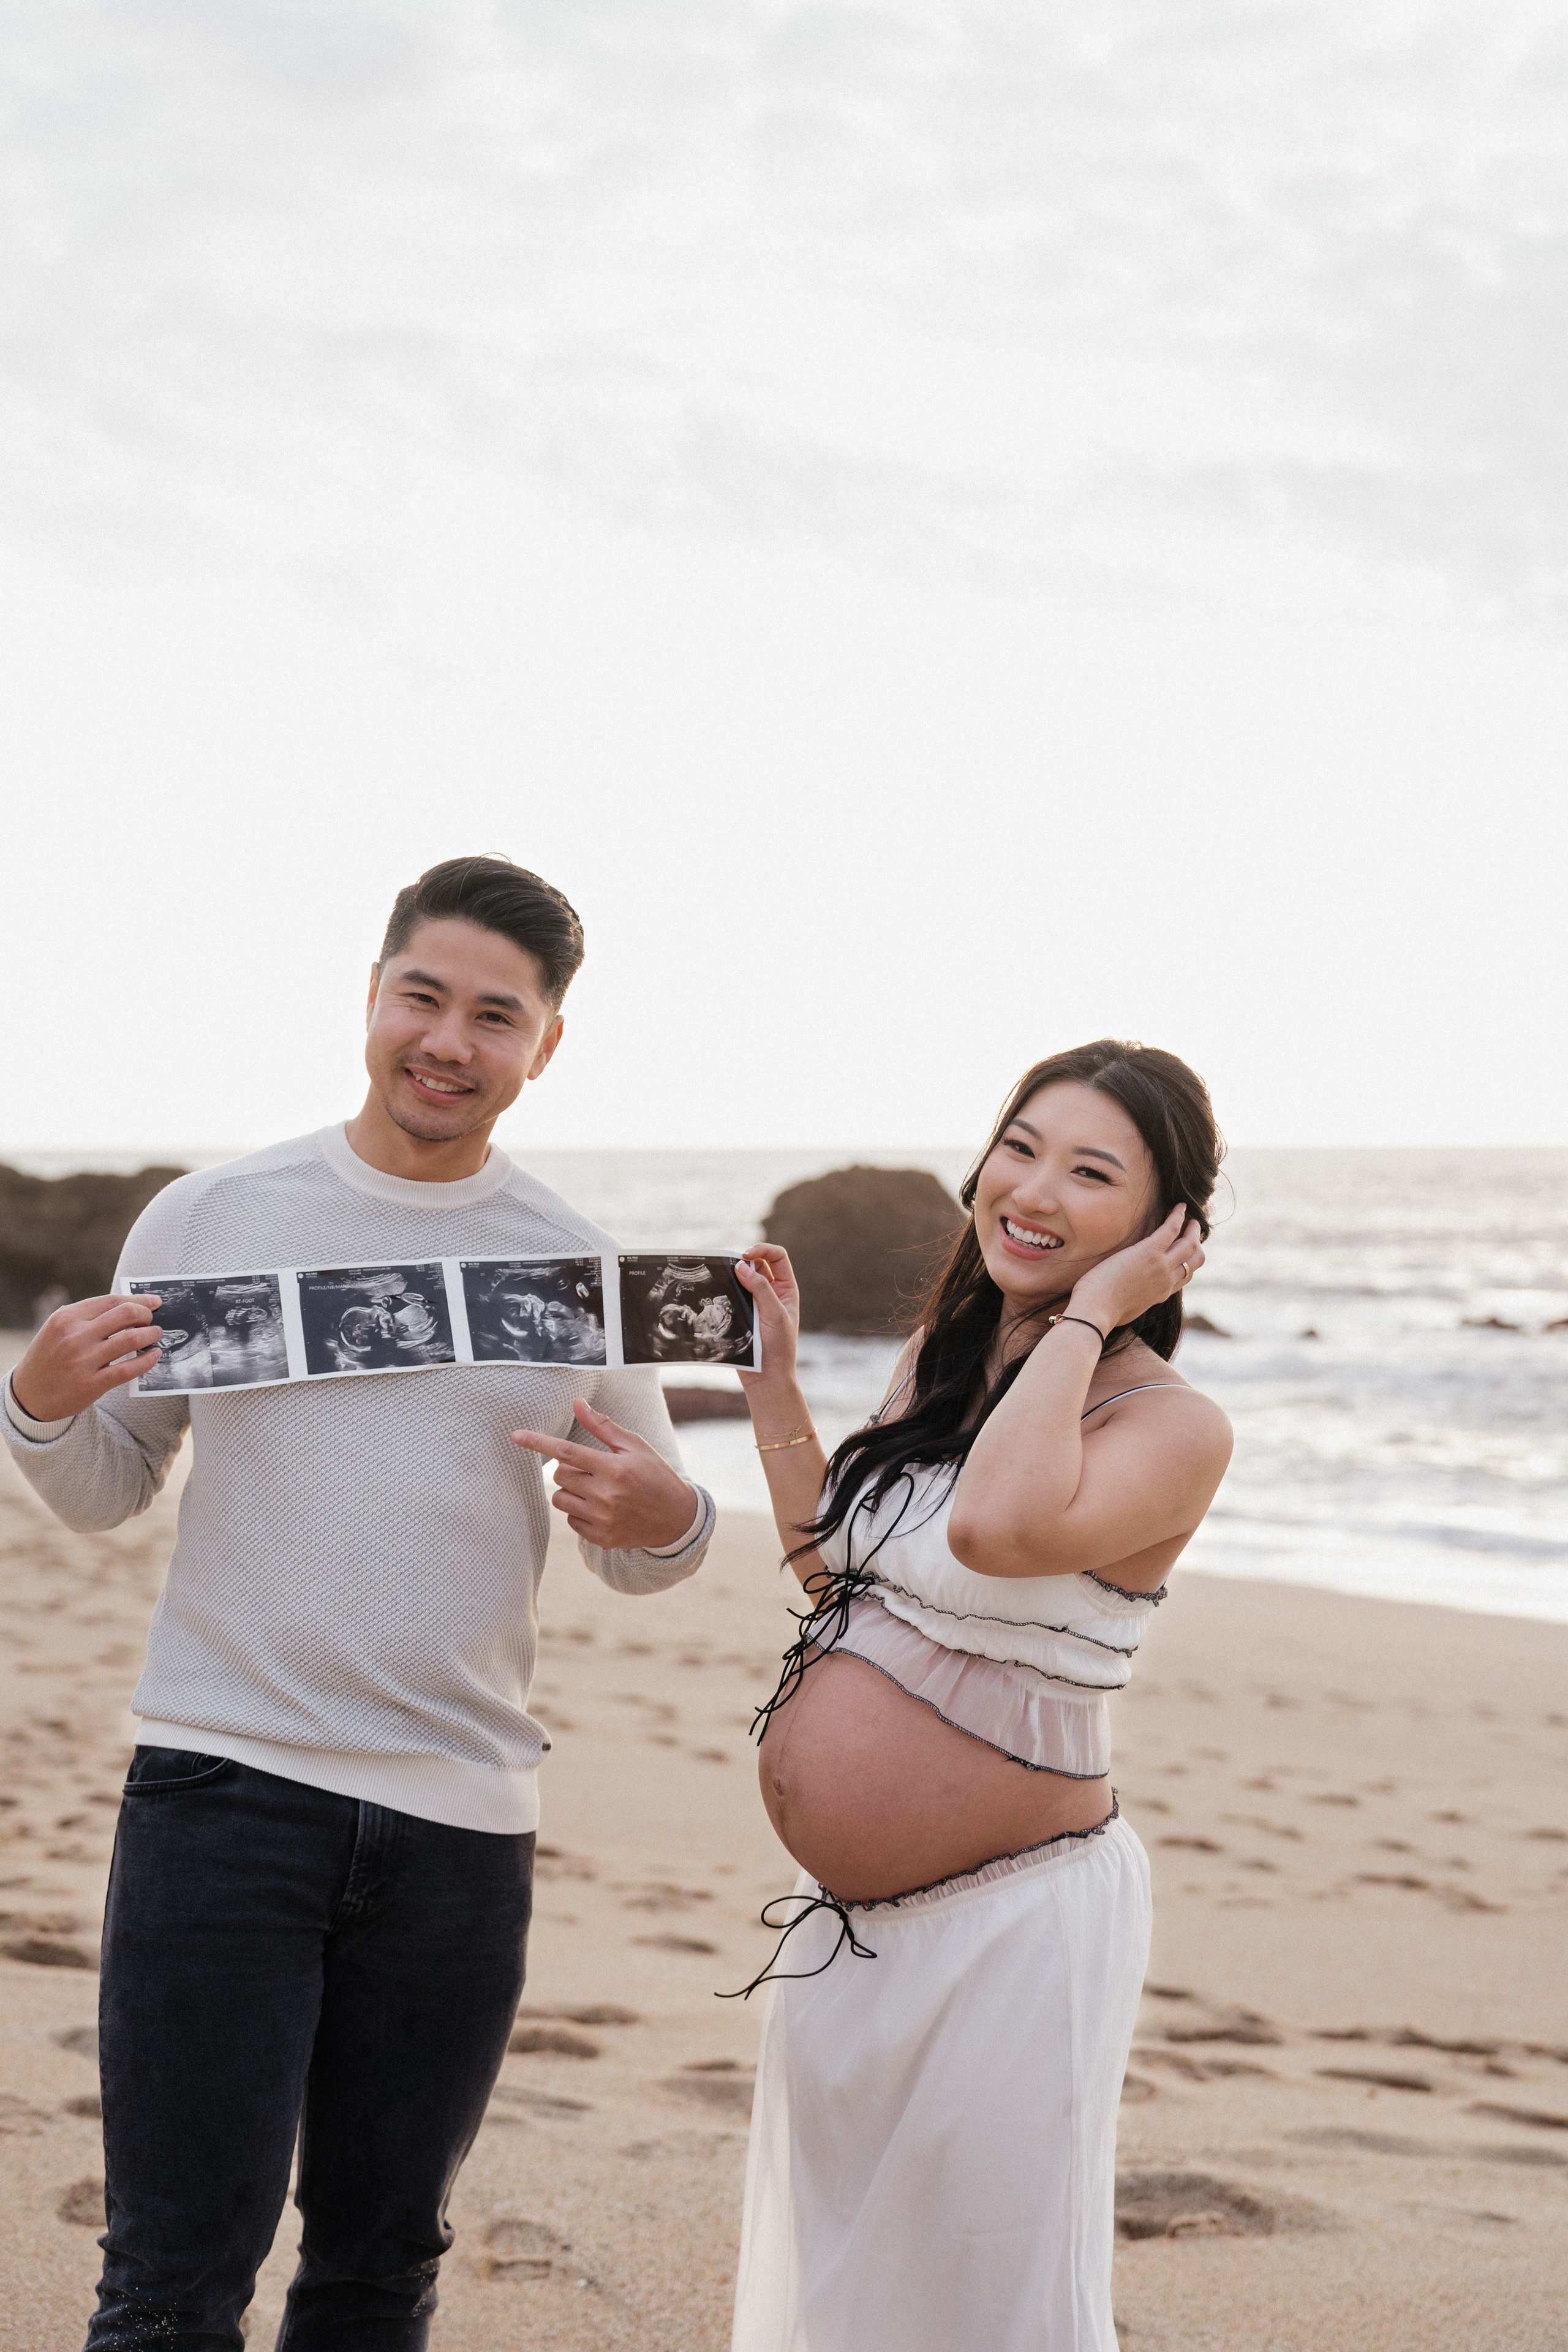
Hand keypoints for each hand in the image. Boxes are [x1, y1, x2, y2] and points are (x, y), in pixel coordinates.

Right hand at [10, 1295, 165, 1421]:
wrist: (29, 1394)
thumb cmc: (50, 1356)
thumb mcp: (59, 1328)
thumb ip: (88, 1316)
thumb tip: (129, 1306)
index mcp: (66, 1318)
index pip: (112, 1300)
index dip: (139, 1299)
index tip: (154, 1302)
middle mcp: (74, 1336)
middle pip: (126, 1315)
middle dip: (146, 1315)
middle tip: (152, 1321)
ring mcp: (83, 1361)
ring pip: (131, 1340)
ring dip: (151, 1335)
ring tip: (156, 1336)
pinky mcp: (91, 1384)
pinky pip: (128, 1369)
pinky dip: (147, 1360)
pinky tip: (154, 1355)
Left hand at [511, 1400, 696, 1549]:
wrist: (676, 1518)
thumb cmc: (654, 1474)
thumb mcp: (634, 1446)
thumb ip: (602, 1426)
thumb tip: (577, 1403)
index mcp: (614, 1468)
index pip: (566, 1452)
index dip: (538, 1442)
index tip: (516, 1435)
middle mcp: (607, 1495)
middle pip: (560, 1476)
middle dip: (568, 1469)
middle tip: (591, 1469)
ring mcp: (603, 1520)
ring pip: (560, 1499)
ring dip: (570, 1491)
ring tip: (594, 1488)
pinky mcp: (601, 1538)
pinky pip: (571, 1520)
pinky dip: (579, 1511)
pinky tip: (601, 1508)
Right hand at [733, 1247, 799, 1385]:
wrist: (765, 1378)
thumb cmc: (777, 1348)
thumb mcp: (774, 1315)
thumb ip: (760, 1289)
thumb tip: (740, 1266)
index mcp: (786, 1289)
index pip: (777, 1257)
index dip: (762, 1250)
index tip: (744, 1255)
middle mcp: (771, 1292)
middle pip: (757, 1263)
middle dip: (744, 1259)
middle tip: (729, 1264)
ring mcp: (755, 1302)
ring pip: (742, 1278)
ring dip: (733, 1274)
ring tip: (722, 1275)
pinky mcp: (741, 1313)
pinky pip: (731, 1294)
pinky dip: (725, 1288)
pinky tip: (717, 1290)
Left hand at [1066, 1205, 1205, 1336]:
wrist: (1095, 1312)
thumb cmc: (1101, 1311)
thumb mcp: (1126, 1308)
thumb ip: (1134, 1298)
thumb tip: (1125, 1294)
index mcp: (1161, 1294)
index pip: (1185, 1276)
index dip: (1189, 1262)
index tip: (1185, 1250)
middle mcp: (1166, 1281)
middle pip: (1195, 1260)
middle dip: (1196, 1243)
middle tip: (1192, 1229)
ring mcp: (1161, 1266)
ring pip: (1189, 1244)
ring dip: (1192, 1228)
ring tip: (1189, 1216)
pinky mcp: (1149, 1252)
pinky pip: (1171, 1229)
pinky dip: (1178, 1216)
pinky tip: (1178, 1207)